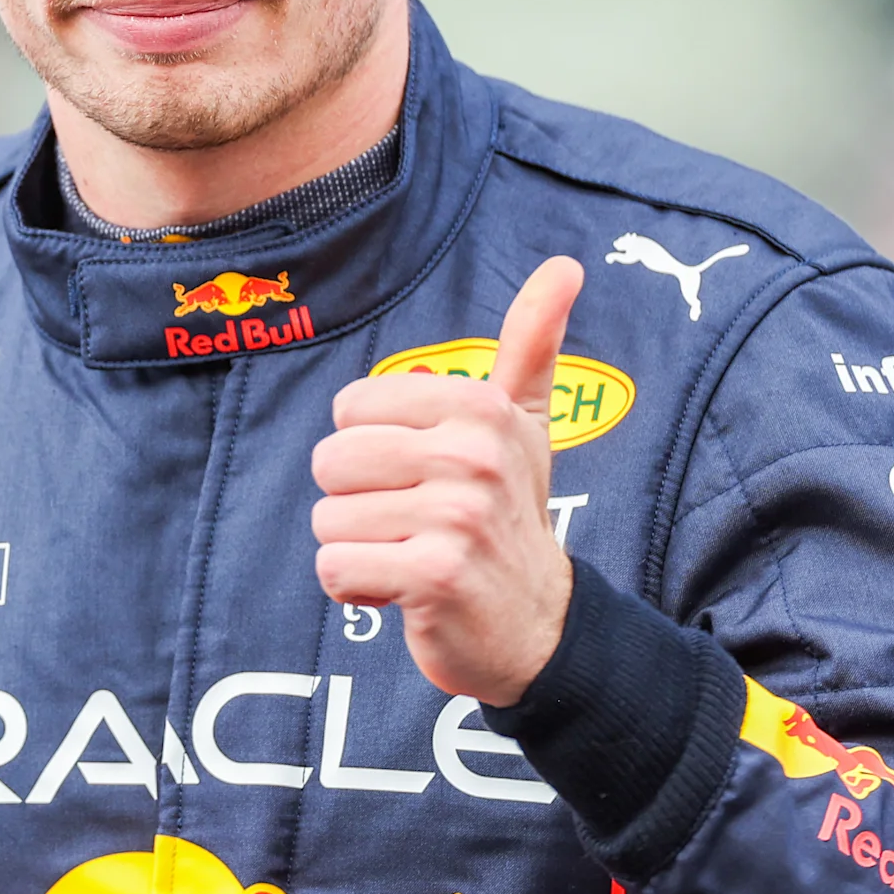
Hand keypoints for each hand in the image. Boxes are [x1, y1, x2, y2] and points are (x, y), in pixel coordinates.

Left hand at [310, 256, 583, 705]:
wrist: (541, 627)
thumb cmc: (512, 516)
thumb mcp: (525, 426)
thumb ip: (532, 345)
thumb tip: (565, 267)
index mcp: (480, 408)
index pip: (351, 409)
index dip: (369, 451)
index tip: (422, 477)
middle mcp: (472, 454)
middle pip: (331, 462)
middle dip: (356, 503)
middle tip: (413, 524)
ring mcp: (456, 516)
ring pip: (329, 520)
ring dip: (358, 549)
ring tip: (411, 556)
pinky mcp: (433, 575)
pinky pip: (336, 569)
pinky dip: (355, 588)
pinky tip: (402, 591)